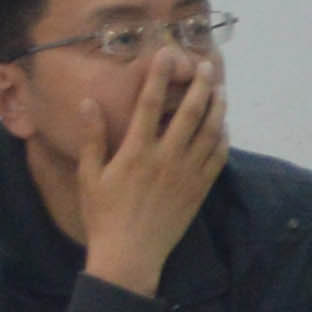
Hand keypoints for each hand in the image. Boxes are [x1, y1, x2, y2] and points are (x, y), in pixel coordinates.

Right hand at [79, 48, 230, 298]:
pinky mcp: (199, 190)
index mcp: (136, 153)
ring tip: (220, 89)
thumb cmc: (104, 216)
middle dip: (200, 85)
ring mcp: (186, 175)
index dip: (158, 77)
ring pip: (210, 132)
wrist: (129, 257)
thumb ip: (92, 138)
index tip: (167, 54)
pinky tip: (223, 127)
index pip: (150, 105)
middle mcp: (166, 159)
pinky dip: (223, 139)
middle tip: (206, 65)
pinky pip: (218, 158)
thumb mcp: (90, 176)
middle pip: (190, 113)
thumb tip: (88, 102)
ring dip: (217, 108)